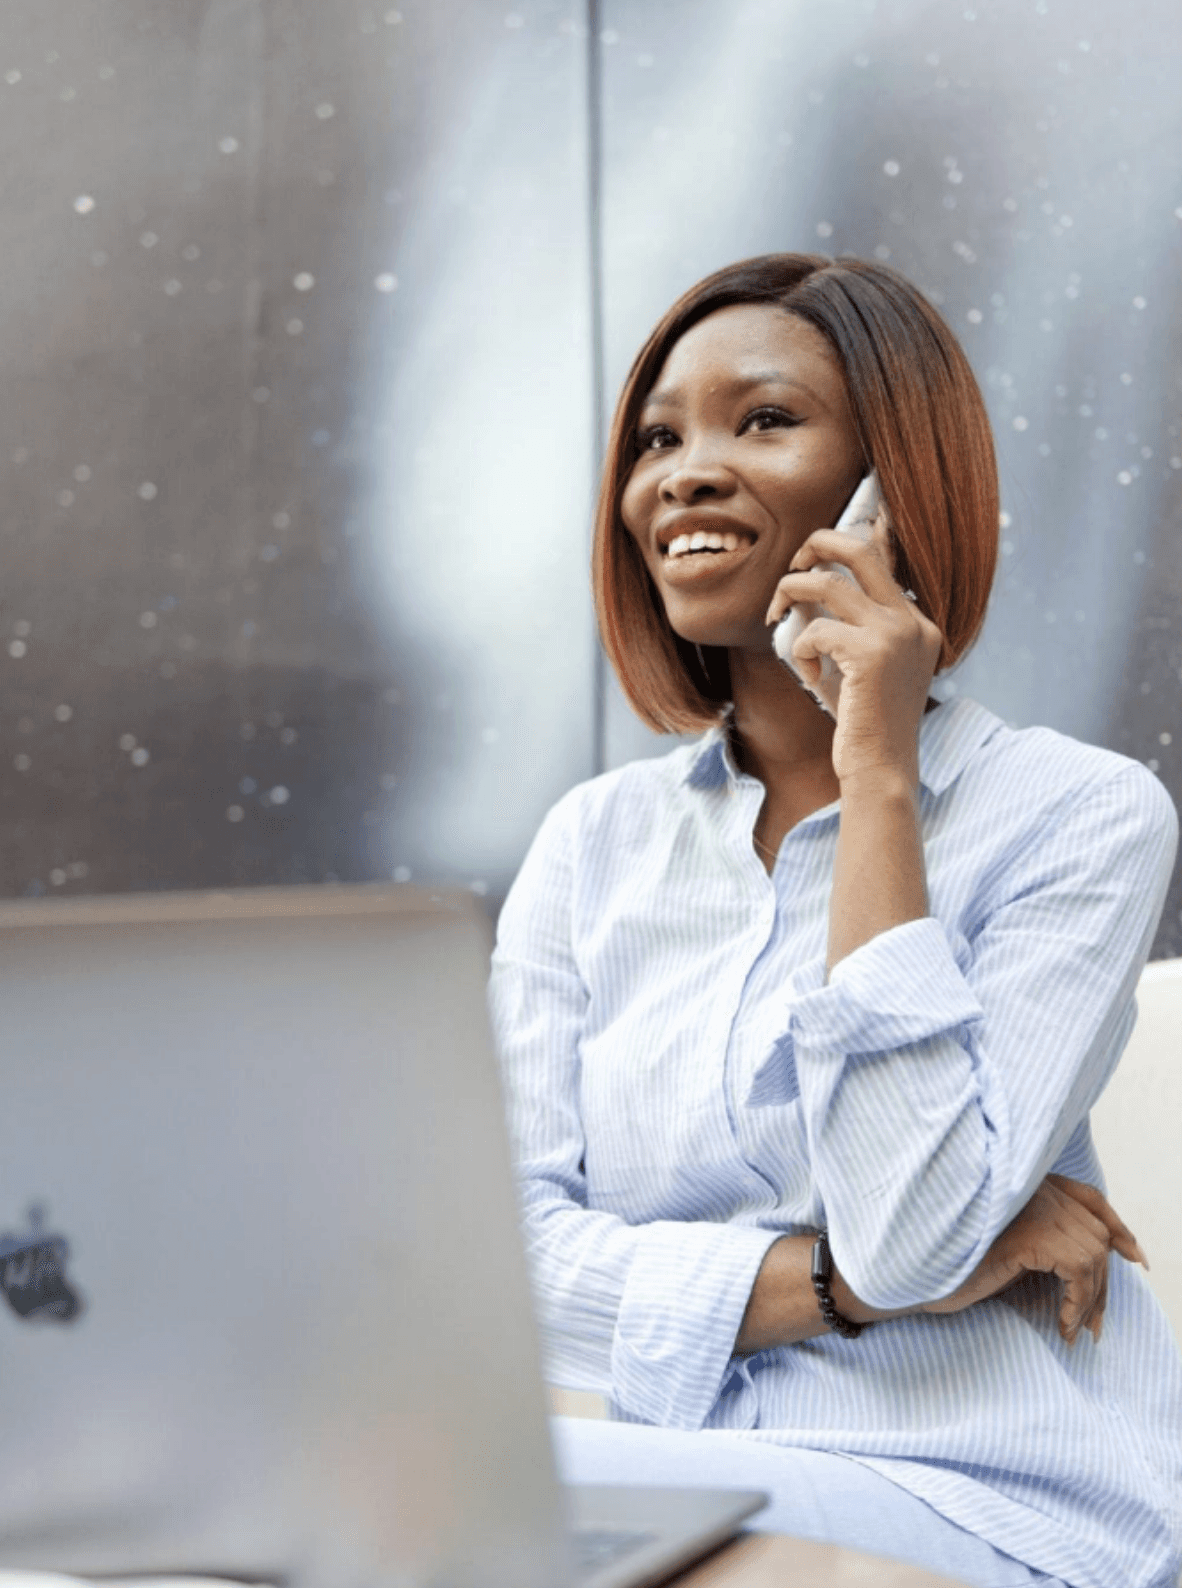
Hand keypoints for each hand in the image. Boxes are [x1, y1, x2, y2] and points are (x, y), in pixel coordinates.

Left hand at [764, 512, 942, 784]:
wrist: (881, 768)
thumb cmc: (865, 722)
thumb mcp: (860, 666)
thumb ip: (846, 626)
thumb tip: (805, 585)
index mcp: (917, 625)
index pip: (882, 563)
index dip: (848, 543)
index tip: (818, 549)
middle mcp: (912, 623)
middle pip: (860, 551)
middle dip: (818, 543)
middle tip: (794, 560)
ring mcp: (896, 635)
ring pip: (828, 582)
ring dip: (791, 591)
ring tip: (776, 613)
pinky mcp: (871, 653)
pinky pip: (815, 629)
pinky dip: (801, 649)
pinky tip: (811, 676)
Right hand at [922, 1174, 1148, 1343]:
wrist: (914, 1274)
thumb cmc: (953, 1264)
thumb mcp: (1008, 1249)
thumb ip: (1044, 1239)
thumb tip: (1100, 1260)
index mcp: (1025, 1184)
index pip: (1088, 1197)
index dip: (1117, 1226)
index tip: (1135, 1258)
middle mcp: (1031, 1187)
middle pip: (1096, 1232)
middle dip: (1103, 1283)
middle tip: (1093, 1325)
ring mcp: (1030, 1207)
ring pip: (1092, 1253)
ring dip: (1090, 1299)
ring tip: (1071, 1328)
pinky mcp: (1027, 1233)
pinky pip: (1078, 1269)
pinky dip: (1078, 1301)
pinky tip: (1062, 1324)